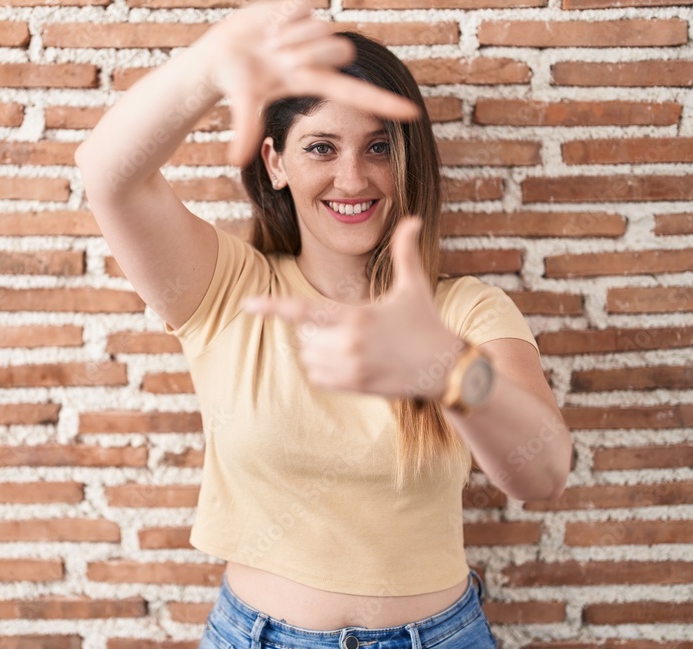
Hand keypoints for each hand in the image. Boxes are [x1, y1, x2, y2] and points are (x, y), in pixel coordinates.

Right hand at [203, 0, 420, 165]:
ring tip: (271, 44)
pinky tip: (271, 26)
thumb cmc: (236, 81)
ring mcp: (314, 33)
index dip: (384, 104)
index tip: (414, 114)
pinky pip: (306, 7)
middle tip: (279, 57)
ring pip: (323, 28)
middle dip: (309, 53)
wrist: (220, 52)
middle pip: (343, 51)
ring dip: (292, 37)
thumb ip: (246, 129)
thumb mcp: (245, 104)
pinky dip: (285, 17)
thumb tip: (236, 160)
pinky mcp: (303, 9)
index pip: (359, 94)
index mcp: (314, 82)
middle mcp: (321, 58)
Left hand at [240, 217, 463, 399]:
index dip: (273, 308)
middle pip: (303, 335)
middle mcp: (349, 344)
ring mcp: (349, 368)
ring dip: (316, 348)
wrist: (445, 369)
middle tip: (343, 324)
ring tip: (346, 342)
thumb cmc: (427, 323)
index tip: (248, 306)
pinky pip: (316, 377)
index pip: (304, 311)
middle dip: (313, 328)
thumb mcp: (416, 286)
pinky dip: (321, 368)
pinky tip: (345, 360)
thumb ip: (406, 251)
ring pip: (307, 356)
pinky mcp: (353, 386)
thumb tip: (411, 218)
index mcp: (357, 316)